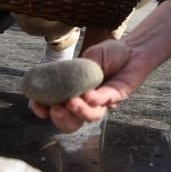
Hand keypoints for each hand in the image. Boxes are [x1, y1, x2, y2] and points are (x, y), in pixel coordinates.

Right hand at [31, 39, 151, 131]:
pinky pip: (103, 103)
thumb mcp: (89, 56)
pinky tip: (90, 96)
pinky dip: (95, 100)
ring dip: (78, 112)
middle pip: (70, 121)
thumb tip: (67, 81)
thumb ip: (78, 69)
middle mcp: (85, 101)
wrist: (133, 50)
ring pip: (88, 117)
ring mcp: (101, 102)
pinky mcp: (115, 97)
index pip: (54, 105)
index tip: (37, 106)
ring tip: (72, 103)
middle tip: (55, 109)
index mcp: (72, 90)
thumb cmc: (109, 53)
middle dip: (60, 119)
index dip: (43, 109)